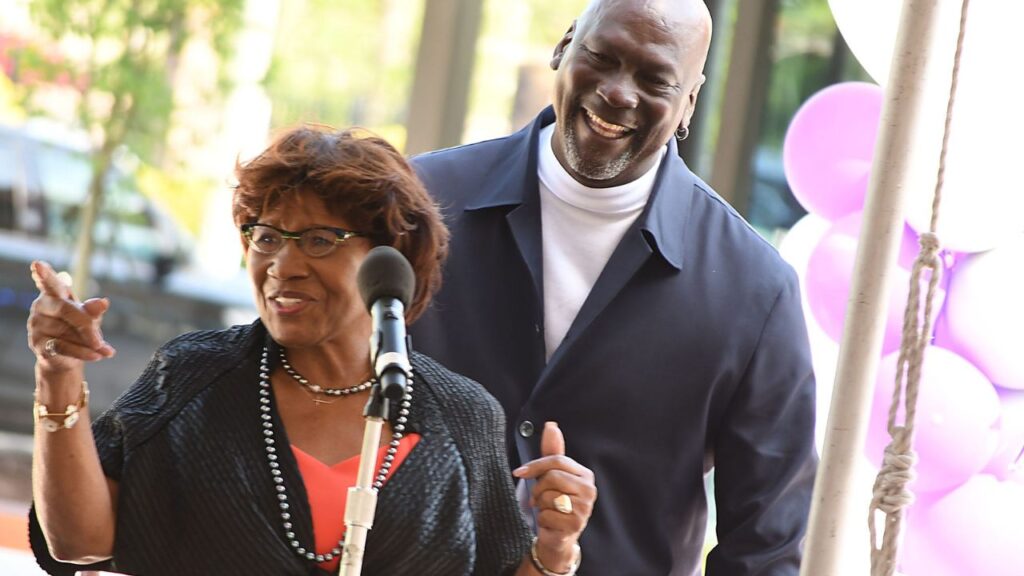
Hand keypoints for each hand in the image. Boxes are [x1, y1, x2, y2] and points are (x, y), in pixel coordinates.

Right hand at [27, 261, 115, 372]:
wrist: (67, 357)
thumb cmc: (78, 329)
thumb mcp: (90, 318)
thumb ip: (94, 310)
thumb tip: (104, 302)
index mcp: (54, 294)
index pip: (49, 283)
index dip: (44, 274)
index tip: (37, 264)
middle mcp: (41, 307)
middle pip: (66, 309)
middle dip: (87, 325)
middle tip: (101, 340)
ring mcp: (36, 325)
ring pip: (66, 331)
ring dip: (88, 342)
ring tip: (101, 349)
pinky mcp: (37, 344)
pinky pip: (63, 346)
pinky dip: (83, 352)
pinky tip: (97, 355)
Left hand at [513, 422, 595, 569]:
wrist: (557, 536)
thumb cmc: (552, 503)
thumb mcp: (550, 475)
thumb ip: (551, 451)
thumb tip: (551, 425)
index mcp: (585, 475)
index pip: (557, 461)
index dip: (535, 465)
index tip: (519, 472)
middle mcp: (589, 490)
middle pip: (552, 477)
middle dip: (538, 488)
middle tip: (537, 498)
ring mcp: (585, 508)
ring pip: (549, 496)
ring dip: (540, 505)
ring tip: (546, 509)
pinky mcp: (576, 524)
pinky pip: (547, 514)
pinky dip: (542, 519)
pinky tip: (549, 522)